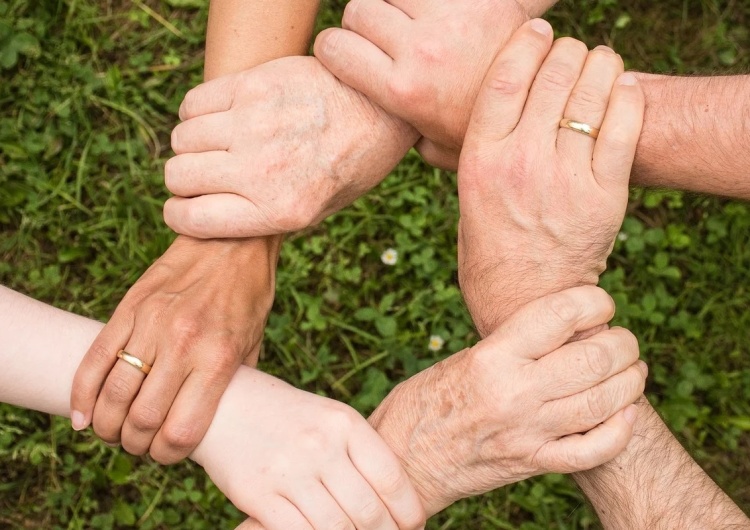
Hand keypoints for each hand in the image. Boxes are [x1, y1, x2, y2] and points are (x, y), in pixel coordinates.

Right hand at [70, 236, 279, 462]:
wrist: (230, 241)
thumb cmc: (248, 296)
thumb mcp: (254, 343)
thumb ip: (234, 383)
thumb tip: (217, 420)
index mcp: (218, 359)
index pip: (181, 430)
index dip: (168, 455)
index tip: (166, 454)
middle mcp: (183, 344)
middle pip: (142, 419)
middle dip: (136, 445)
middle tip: (138, 445)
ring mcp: (151, 324)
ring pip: (113, 394)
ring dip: (108, 425)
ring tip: (113, 431)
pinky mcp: (129, 308)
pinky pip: (95, 359)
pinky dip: (82, 394)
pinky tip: (83, 415)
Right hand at [163, 55, 418, 238]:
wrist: (381, 109)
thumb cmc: (350, 165)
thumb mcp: (318, 211)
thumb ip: (265, 218)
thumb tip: (211, 219)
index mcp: (280, 211)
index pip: (191, 219)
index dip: (180, 215)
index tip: (185, 208)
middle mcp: (262, 170)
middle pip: (178, 176)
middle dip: (184, 181)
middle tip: (205, 175)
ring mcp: (255, 124)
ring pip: (182, 139)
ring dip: (191, 145)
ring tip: (217, 145)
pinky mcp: (253, 85)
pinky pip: (193, 103)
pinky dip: (196, 113)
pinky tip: (220, 118)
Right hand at [191, 368, 425, 529]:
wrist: (224, 405)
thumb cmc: (287, 416)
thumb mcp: (329, 418)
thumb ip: (360, 452)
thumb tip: (396, 500)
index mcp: (344, 423)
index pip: (391, 478)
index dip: (409, 512)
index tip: (413, 526)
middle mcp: (320, 445)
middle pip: (369, 511)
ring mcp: (288, 471)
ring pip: (337, 529)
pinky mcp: (258, 495)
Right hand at [314, 0, 528, 168]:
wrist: (545, 102)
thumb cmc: (484, 131)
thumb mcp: (436, 148)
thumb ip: (400, 132)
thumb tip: (377, 127)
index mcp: (401, 90)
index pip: (333, 47)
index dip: (333, 49)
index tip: (344, 55)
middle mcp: (419, 50)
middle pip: (358, 10)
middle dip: (362, 24)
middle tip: (381, 41)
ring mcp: (448, 18)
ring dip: (394, 5)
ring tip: (411, 26)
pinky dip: (424, 0)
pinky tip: (435, 16)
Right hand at [369, 286, 645, 515]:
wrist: (403, 460)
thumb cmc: (424, 402)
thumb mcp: (462, 359)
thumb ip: (512, 346)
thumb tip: (564, 330)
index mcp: (491, 358)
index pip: (560, 315)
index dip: (594, 301)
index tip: (600, 302)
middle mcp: (514, 393)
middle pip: (594, 358)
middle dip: (623, 343)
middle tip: (623, 340)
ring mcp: (528, 433)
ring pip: (604, 402)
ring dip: (630, 381)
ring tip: (632, 369)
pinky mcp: (533, 464)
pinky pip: (593, 450)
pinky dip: (620, 430)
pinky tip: (626, 413)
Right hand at [455, 22, 644, 335]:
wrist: (525, 301)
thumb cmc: (489, 249)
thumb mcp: (465, 197)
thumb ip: (469, 153)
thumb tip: (466, 114)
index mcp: (480, 159)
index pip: (505, 77)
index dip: (526, 43)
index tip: (538, 30)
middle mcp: (521, 163)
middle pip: (552, 76)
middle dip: (566, 51)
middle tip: (571, 51)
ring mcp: (565, 178)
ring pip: (590, 93)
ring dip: (599, 65)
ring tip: (600, 63)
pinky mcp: (604, 195)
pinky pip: (623, 127)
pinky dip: (627, 96)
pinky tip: (623, 87)